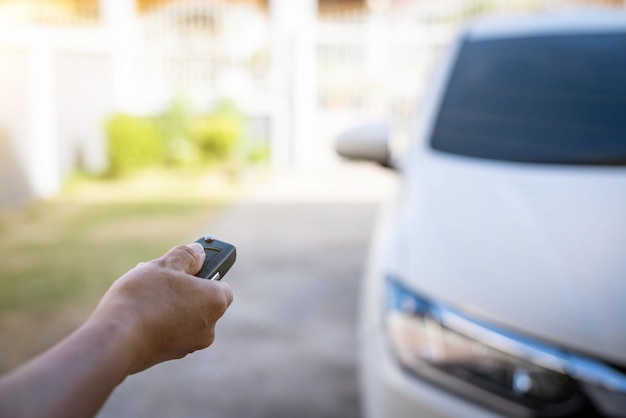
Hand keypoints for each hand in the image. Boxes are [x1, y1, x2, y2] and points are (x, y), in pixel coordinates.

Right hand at [90, 243, 233, 372]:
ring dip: (168, 305)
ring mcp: (188, 345)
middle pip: (200, 301)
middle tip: (158, 278)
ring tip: (142, 294)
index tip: (184, 268)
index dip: (203, 274)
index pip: (220, 285)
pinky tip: (136, 313)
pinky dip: (158, 322)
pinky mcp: (168, 356)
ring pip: (183, 317)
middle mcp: (209, 328)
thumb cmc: (144, 298)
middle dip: (181, 289)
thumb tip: (199, 252)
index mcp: (215, 302)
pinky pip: (168, 332)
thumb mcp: (166, 265)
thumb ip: (186, 256)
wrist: (115, 340)